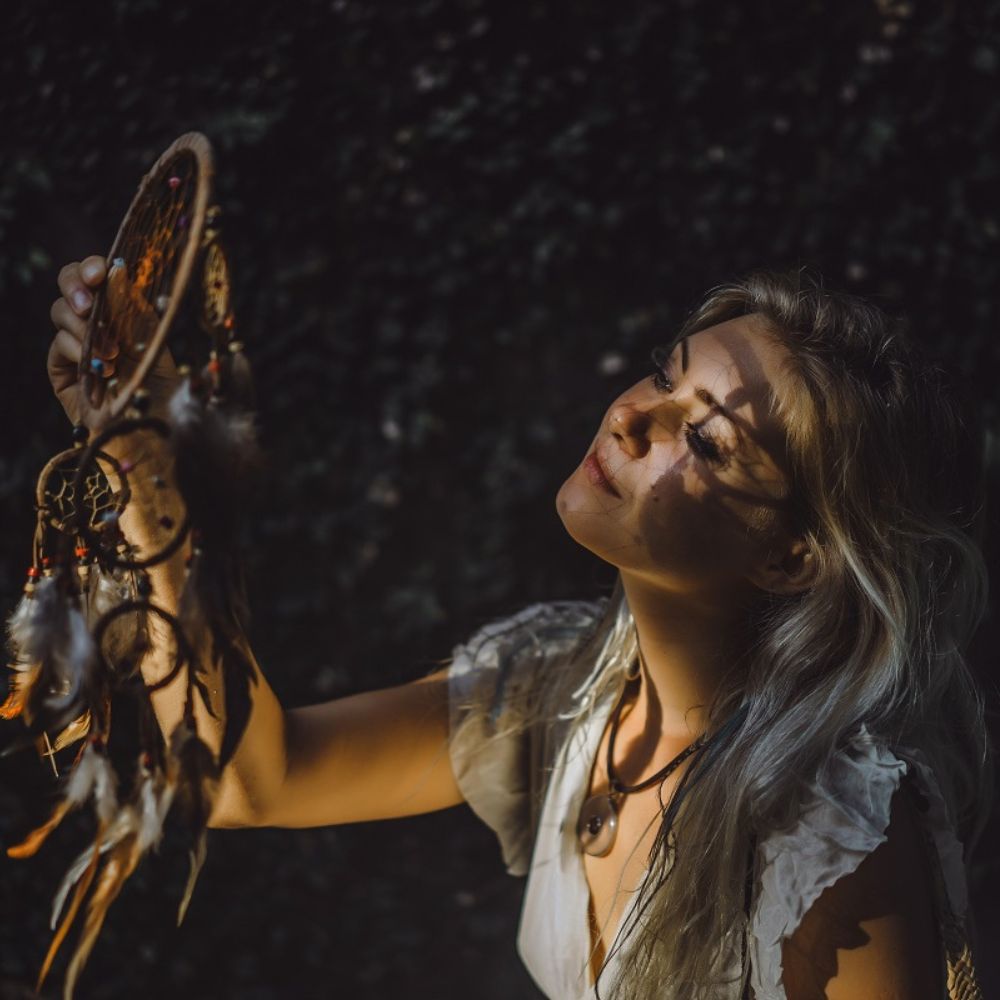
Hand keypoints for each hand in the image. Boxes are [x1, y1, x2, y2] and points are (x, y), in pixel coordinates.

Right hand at [47, 256, 179, 430]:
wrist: (152, 433)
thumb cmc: (163, 392)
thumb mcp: (156, 345)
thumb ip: (137, 311)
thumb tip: (119, 272)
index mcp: (125, 311)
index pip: (100, 276)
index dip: (94, 267)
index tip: (101, 273)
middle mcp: (99, 323)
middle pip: (70, 282)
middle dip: (75, 285)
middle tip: (89, 304)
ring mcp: (78, 344)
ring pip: (61, 311)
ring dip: (85, 327)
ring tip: (112, 354)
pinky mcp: (61, 369)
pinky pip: (59, 344)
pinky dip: (77, 350)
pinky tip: (100, 369)